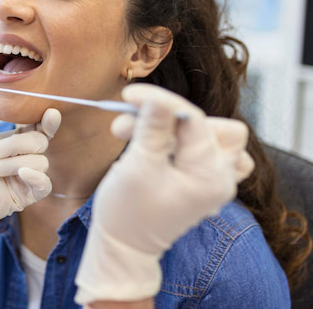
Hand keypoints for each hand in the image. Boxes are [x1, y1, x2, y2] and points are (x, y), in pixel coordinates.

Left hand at [0, 78, 60, 258]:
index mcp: (10, 141)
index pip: (37, 126)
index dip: (47, 119)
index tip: (49, 111)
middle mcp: (19, 158)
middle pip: (40, 141)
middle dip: (18, 143)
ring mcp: (22, 178)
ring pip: (41, 161)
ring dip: (16, 161)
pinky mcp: (23, 197)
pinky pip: (44, 185)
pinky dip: (37, 177)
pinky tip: (20, 174)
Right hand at [75, 84, 252, 304]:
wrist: (123, 248)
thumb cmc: (128, 213)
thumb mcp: (138, 166)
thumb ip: (153, 129)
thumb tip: (158, 98)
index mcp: (210, 177)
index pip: (193, 120)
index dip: (160, 102)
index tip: (128, 95)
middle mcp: (221, 178)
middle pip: (210, 125)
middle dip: (168, 117)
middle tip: (131, 120)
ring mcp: (213, 180)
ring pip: (208, 135)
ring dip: (173, 128)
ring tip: (134, 134)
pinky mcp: (201, 181)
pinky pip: (202, 150)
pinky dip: (180, 141)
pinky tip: (153, 143)